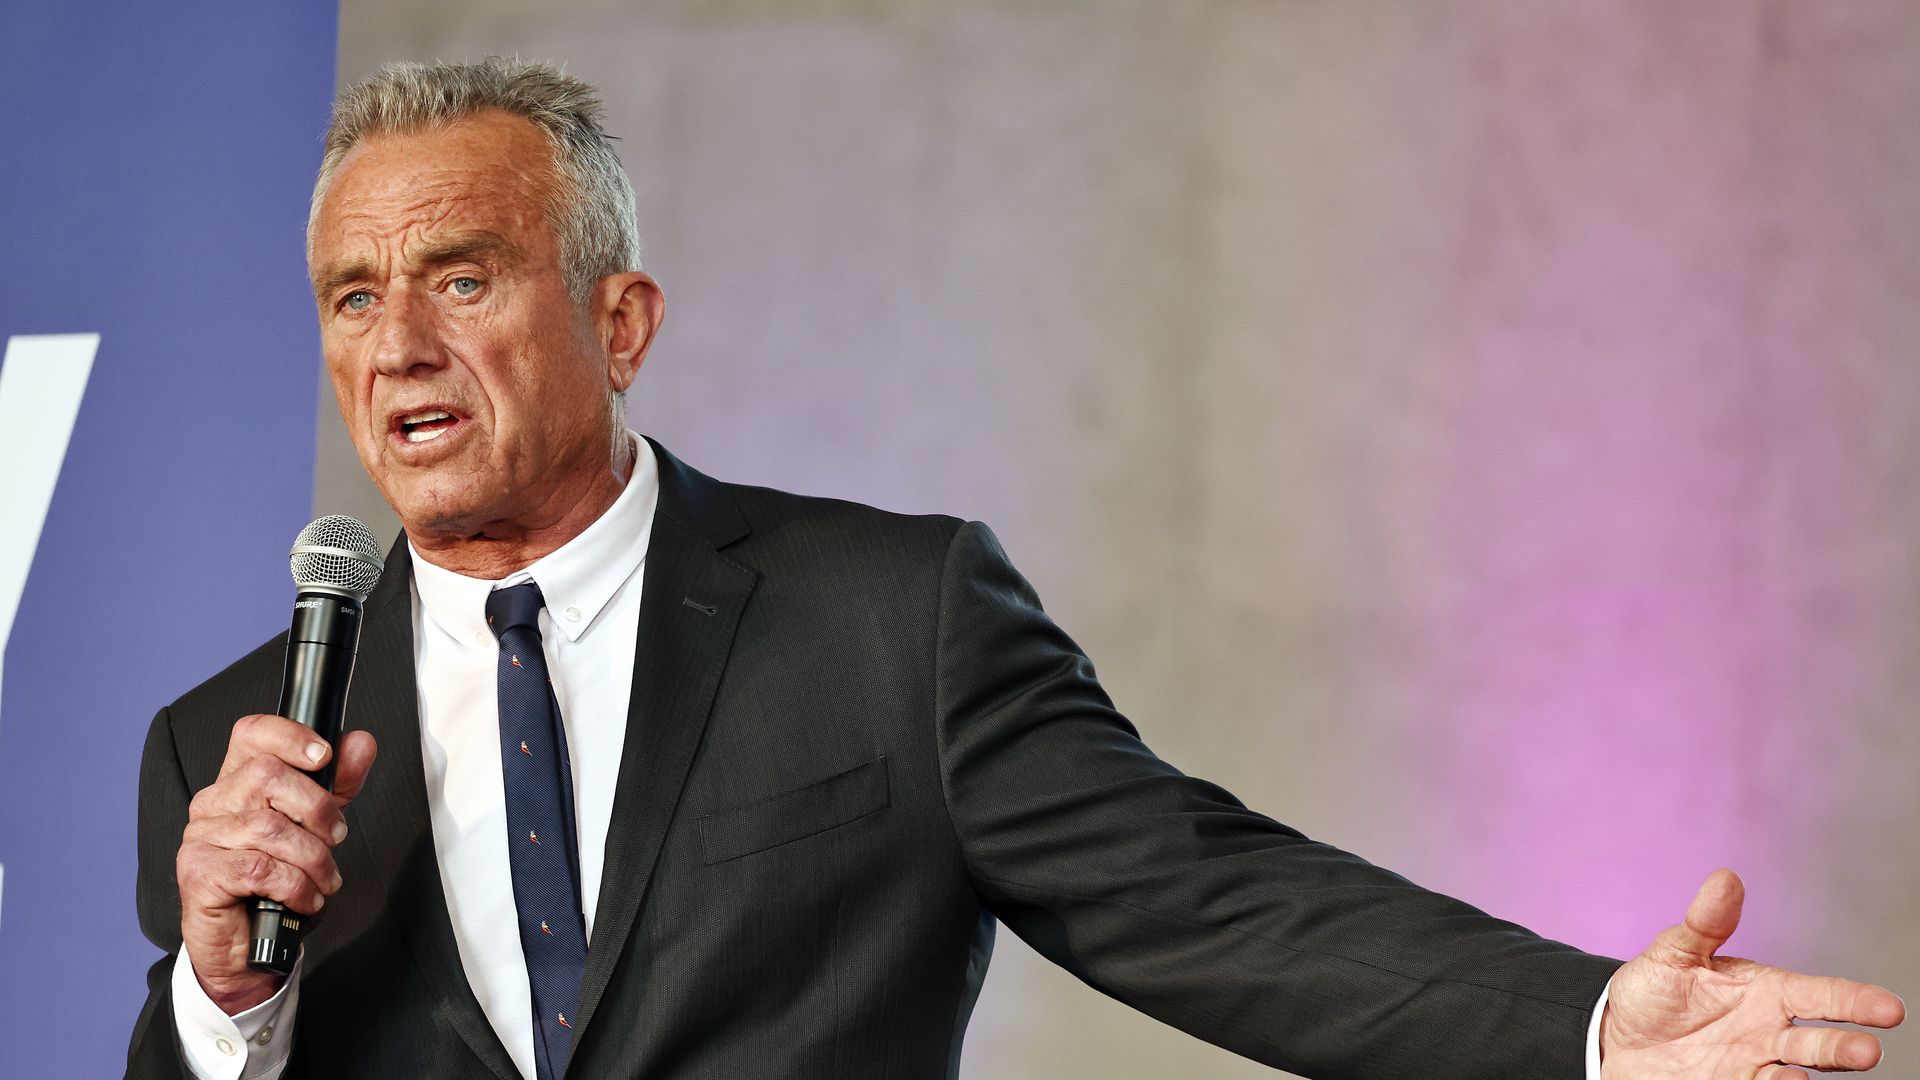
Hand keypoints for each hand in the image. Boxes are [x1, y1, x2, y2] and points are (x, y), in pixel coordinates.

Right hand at [175, 714, 376, 1013]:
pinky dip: (295, 885)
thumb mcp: (316, 826)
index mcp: (238, 781)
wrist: (248, 947)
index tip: (324, 755)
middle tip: (335, 838)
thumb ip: (337, 784)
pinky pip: (259, 868)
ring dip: (313, 857)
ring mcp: (201, 838)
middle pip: (268, 776)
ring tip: (324, 878)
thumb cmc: (277, 882)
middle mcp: (213, 803)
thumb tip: (360, 743)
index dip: (290, 736)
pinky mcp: (199, 874)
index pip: (252, 733)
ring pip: (269, 828)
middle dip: (317, 809)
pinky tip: (303, 897)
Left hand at [1600, 869, 1903, 1077]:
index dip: (1855, 1001)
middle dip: (1846, 1047)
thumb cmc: (1653, 993)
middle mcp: (1769, 1032)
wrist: (1615, 1039)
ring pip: (1797, 1072)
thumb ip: (1705, 923)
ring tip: (1809, 1071)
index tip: (1890, 1008)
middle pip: (1820, 1043)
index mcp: (1766, 992)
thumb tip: (1725, 879)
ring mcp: (1753, 1066)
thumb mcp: (1673, 953)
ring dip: (1813, 1073)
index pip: (1820, 995)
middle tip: (1868, 1050)